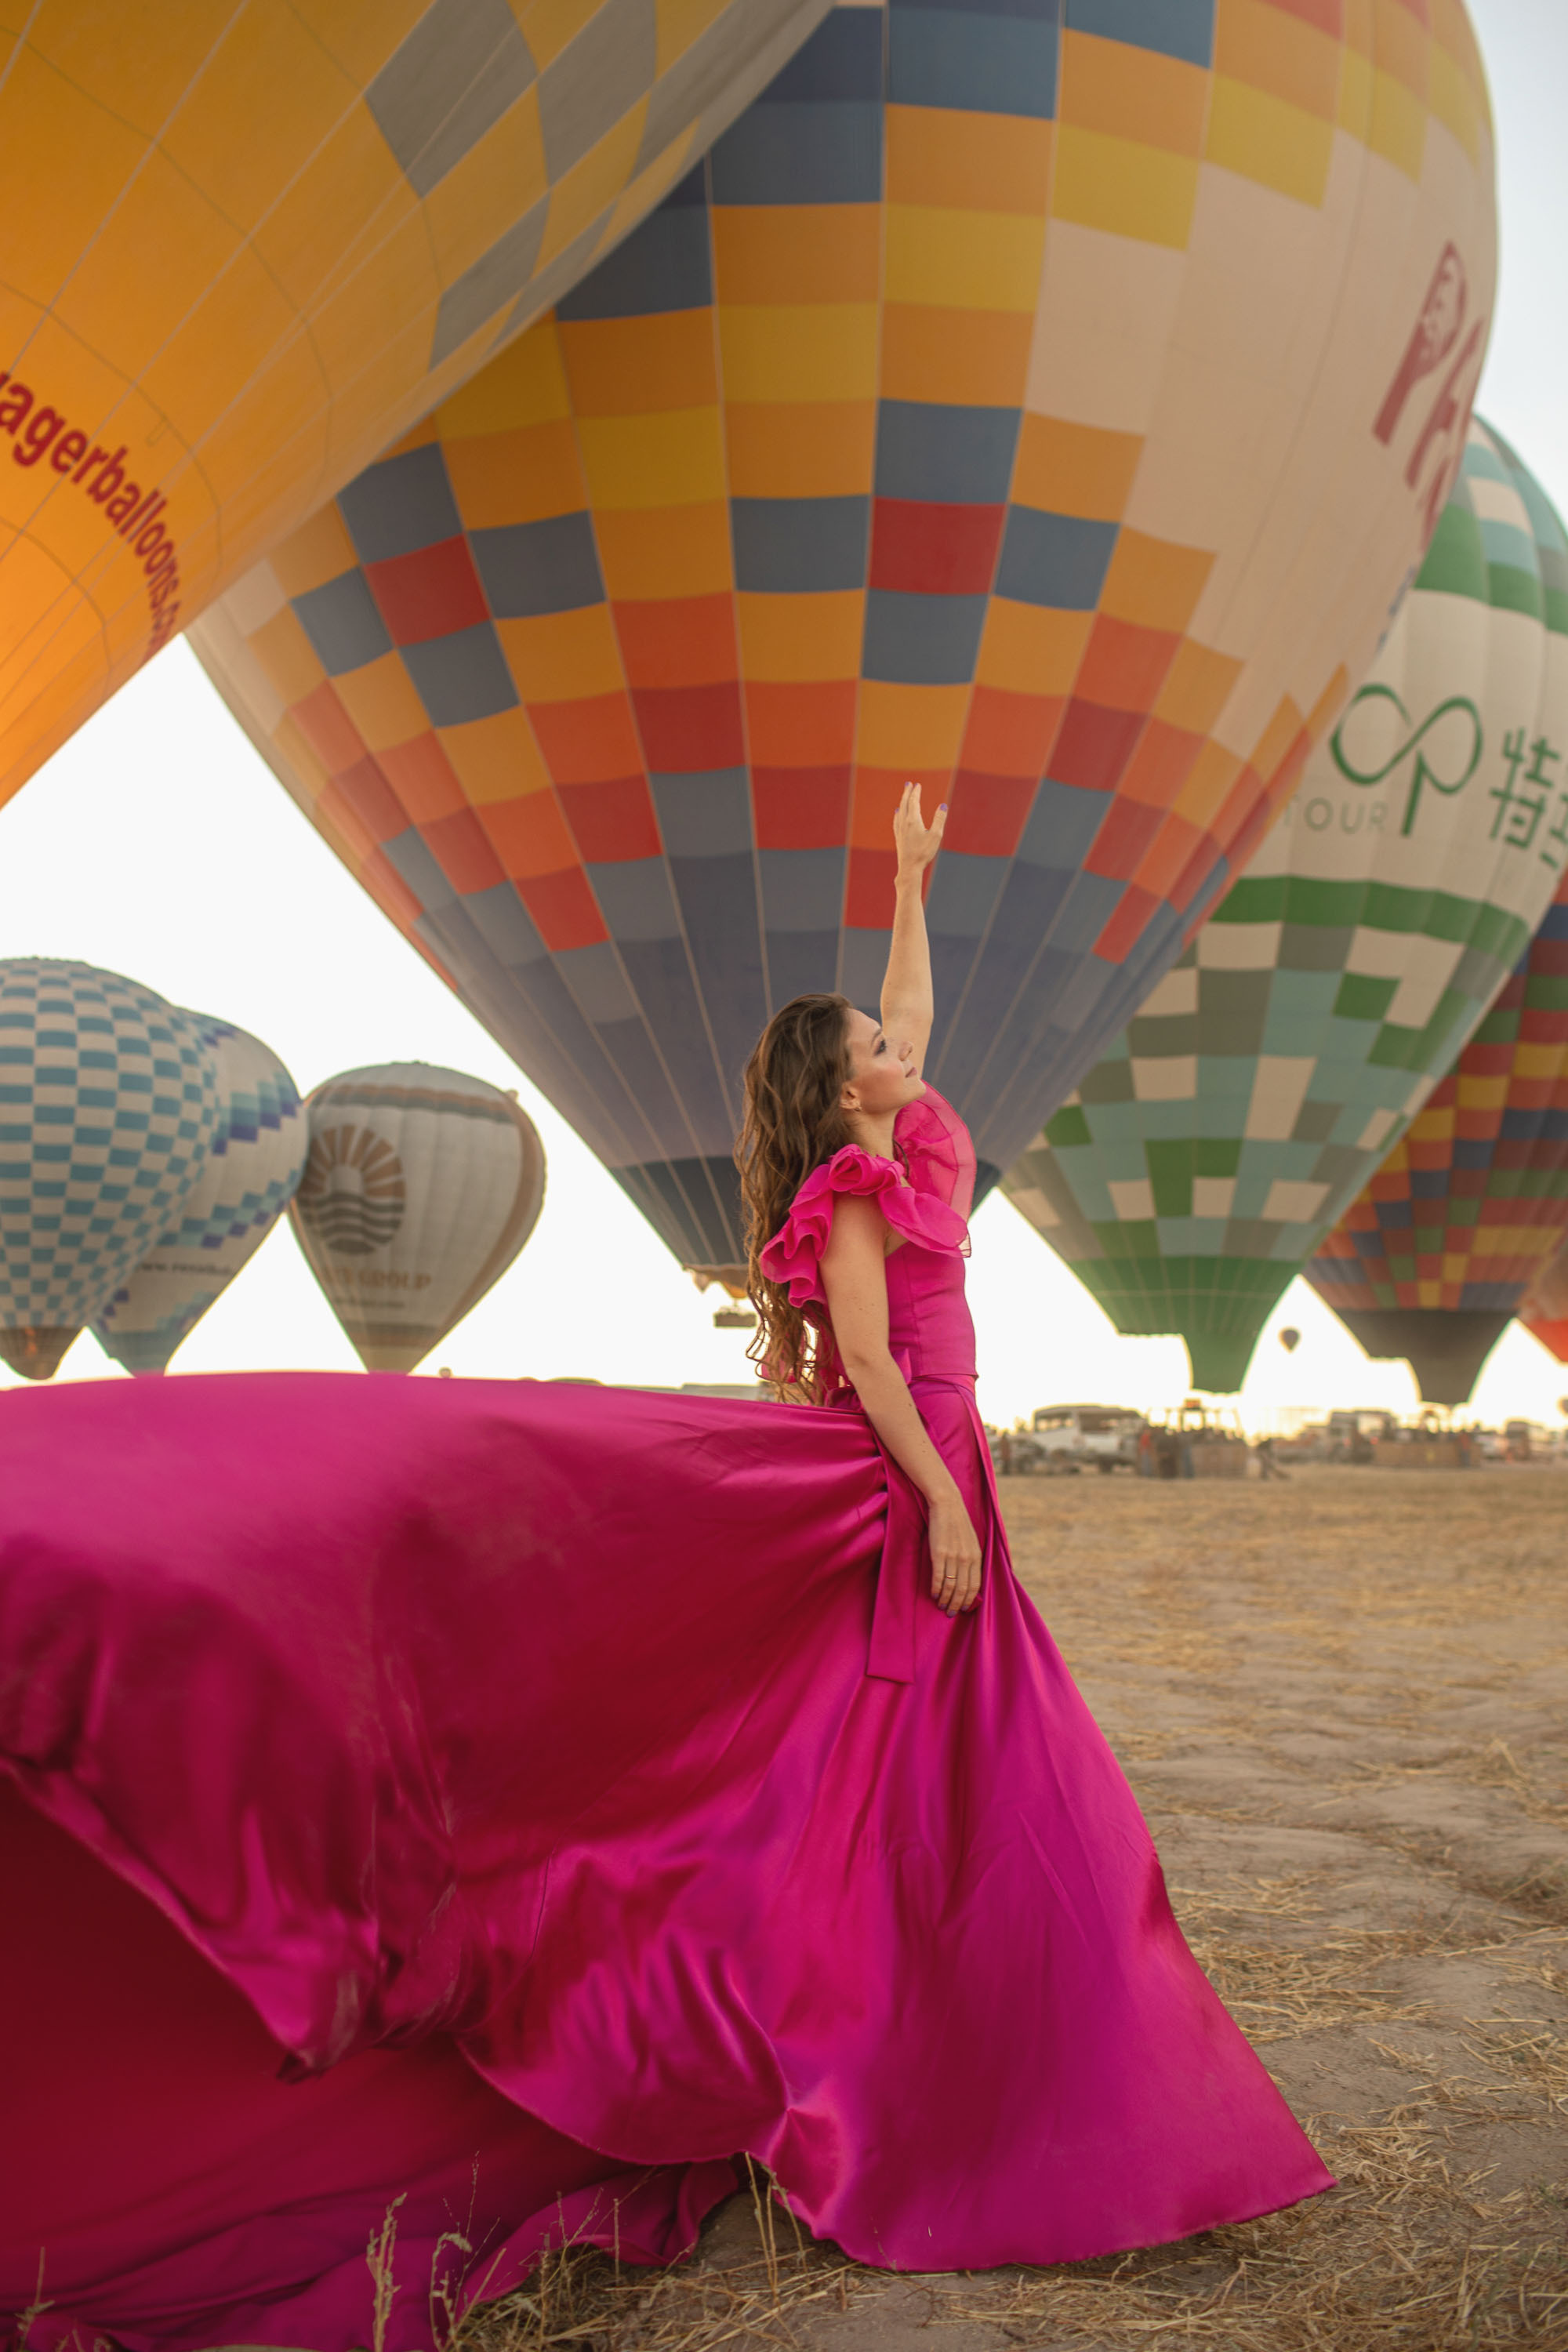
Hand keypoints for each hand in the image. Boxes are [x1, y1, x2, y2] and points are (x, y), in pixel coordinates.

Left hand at [892, 781, 946, 882]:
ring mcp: (899, 830)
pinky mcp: (898, 837)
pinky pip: (896, 820)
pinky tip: (897, 813)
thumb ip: (939, 819)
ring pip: (900, 811)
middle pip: (905, 804)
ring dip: (903, 801)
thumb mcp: (936, 836)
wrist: (909, 868)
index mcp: (913, 820)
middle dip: (907, 793)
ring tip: (904, 795)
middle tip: (909, 784)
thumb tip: (943, 805)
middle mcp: (904, 823)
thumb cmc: (924, 853)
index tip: (917, 785)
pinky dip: (898, 813)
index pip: (914, 802)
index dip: (916, 792)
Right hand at [927, 1488, 981, 1617]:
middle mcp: (966, 1559)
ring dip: (945, 1599)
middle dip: (956, 1604)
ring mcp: (953, 1556)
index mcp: (976, 1556)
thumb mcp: (972, 1541)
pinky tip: (933, 1594)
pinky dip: (936, 1588)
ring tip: (940, 1606)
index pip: (975, 1585)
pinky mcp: (939, 1553)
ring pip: (950, 1586)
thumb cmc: (958, 1523)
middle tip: (949, 1613)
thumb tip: (969, 1576)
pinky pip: (939, 1577)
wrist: (947, 1505)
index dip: (969, 1599)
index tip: (963, 1609)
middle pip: (963, 1589)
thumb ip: (971, 1558)